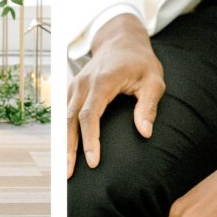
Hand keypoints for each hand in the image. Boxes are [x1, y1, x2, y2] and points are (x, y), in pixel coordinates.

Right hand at [66, 13, 165, 177]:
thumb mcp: (154, 80)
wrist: (122, 40)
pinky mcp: (73, 88)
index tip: (93, 162)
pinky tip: (64, 151)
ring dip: (62, 144)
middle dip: (68, 149)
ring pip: (63, 118)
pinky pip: (64, 112)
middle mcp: (83, 83)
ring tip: (63, 170)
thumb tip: (145, 133)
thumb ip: (149, 105)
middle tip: (67, 176)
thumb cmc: (141, 62)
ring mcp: (75, 84)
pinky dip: (63, 132)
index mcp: (102, 81)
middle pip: (70, 119)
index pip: (90, 115)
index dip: (90, 139)